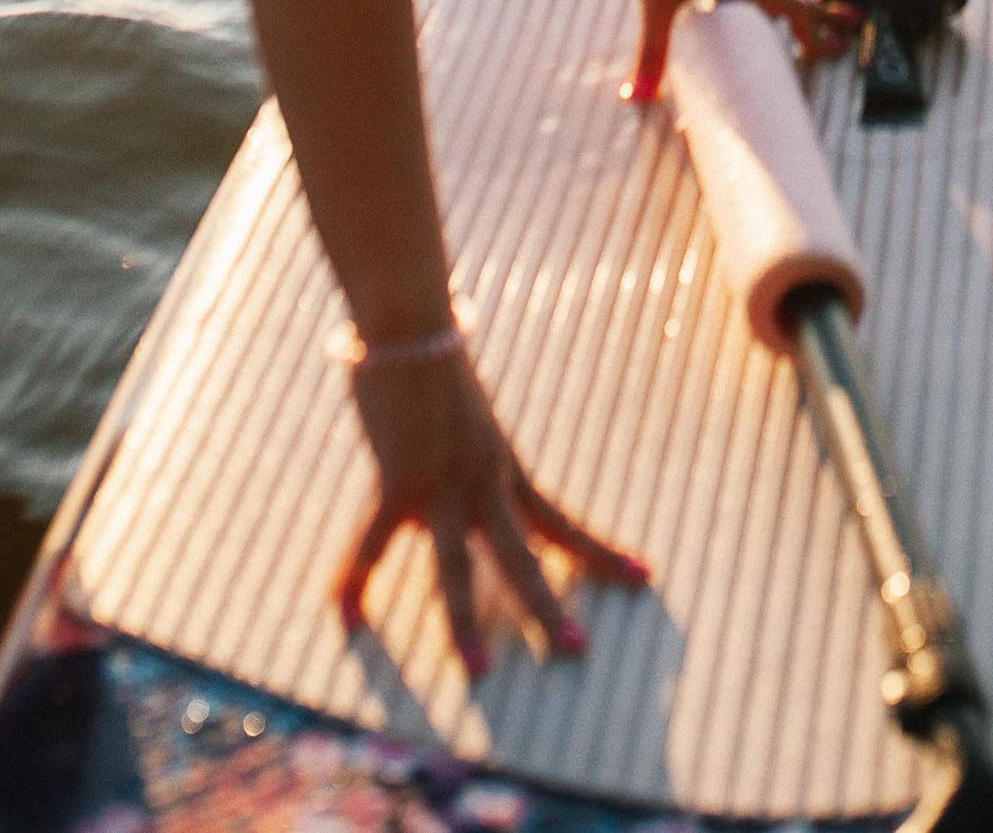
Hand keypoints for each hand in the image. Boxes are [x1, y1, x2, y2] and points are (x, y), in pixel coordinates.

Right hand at [337, 342, 648, 674]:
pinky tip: (348, 617)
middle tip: (579, 650)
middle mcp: (485, 480)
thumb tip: (438, 486)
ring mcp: (444, 482)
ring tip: (478, 671)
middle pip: (524, 554)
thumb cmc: (432, 362)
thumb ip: (457, 457)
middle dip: (549, 606)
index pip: (562, 521)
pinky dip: (358, 580)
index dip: (601, 553)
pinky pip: (376, 541)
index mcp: (505, 467)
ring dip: (464, 622)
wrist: (413, 322)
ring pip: (459, 564)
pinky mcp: (401, 477)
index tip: (645, 577)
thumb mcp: (464, 419)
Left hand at [610, 0, 854, 103]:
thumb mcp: (656, 3)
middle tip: (846, 27)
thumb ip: (653, 51)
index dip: (817, 29)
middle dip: (818, 15)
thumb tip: (638, 96)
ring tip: (789, 26)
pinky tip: (733, 5)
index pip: (795, 7)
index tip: (838, 46)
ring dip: (784, 5)